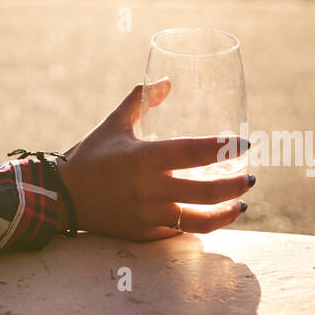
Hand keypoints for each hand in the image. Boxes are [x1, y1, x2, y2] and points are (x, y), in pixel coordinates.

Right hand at [56, 80, 253, 240]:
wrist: (64, 198)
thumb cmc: (91, 157)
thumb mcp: (114, 123)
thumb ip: (140, 100)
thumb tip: (167, 82)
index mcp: (144, 158)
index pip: (194, 152)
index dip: (224, 148)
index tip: (245, 143)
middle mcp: (150, 189)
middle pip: (206, 191)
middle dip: (236, 184)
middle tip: (250, 176)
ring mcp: (149, 215)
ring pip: (200, 220)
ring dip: (227, 212)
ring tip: (242, 202)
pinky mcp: (146, 233)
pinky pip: (182, 231)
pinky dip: (201, 223)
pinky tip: (213, 215)